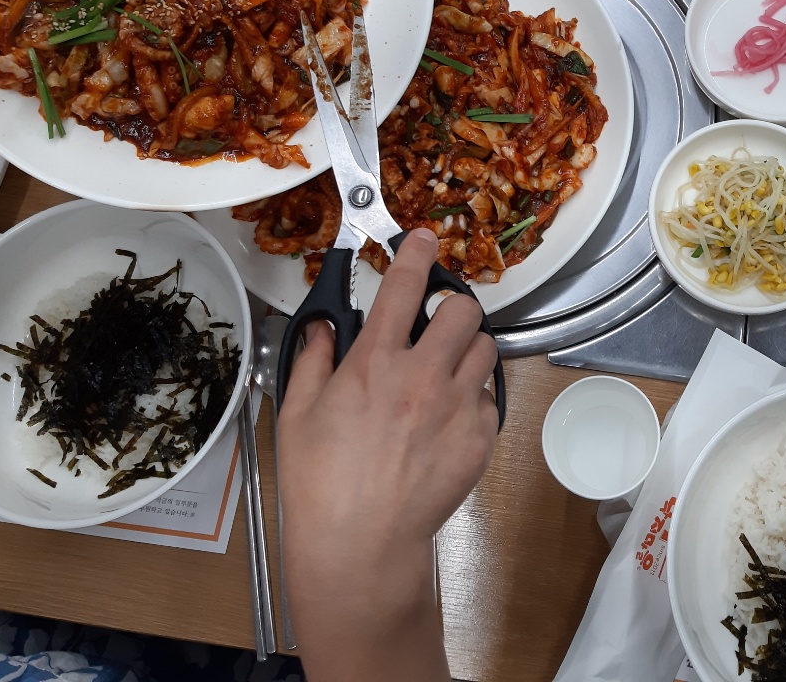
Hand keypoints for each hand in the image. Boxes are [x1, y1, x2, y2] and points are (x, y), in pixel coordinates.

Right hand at [276, 228, 498, 681]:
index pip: (403, 285)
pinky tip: (447, 415)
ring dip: (467, 348)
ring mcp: (456, 407)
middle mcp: (422, 376)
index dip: (417, 252)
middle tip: (435, 321)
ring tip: (444, 367)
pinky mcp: (478, 438)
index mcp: (374, 362)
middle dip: (452, 305)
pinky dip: (473, 397)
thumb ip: (312, 359)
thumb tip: (322, 327)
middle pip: (463, 308)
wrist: (361, 546)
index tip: (423, 239)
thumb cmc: (322, 485)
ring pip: (485, 347)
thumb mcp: (296, 414)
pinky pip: (489, 397)